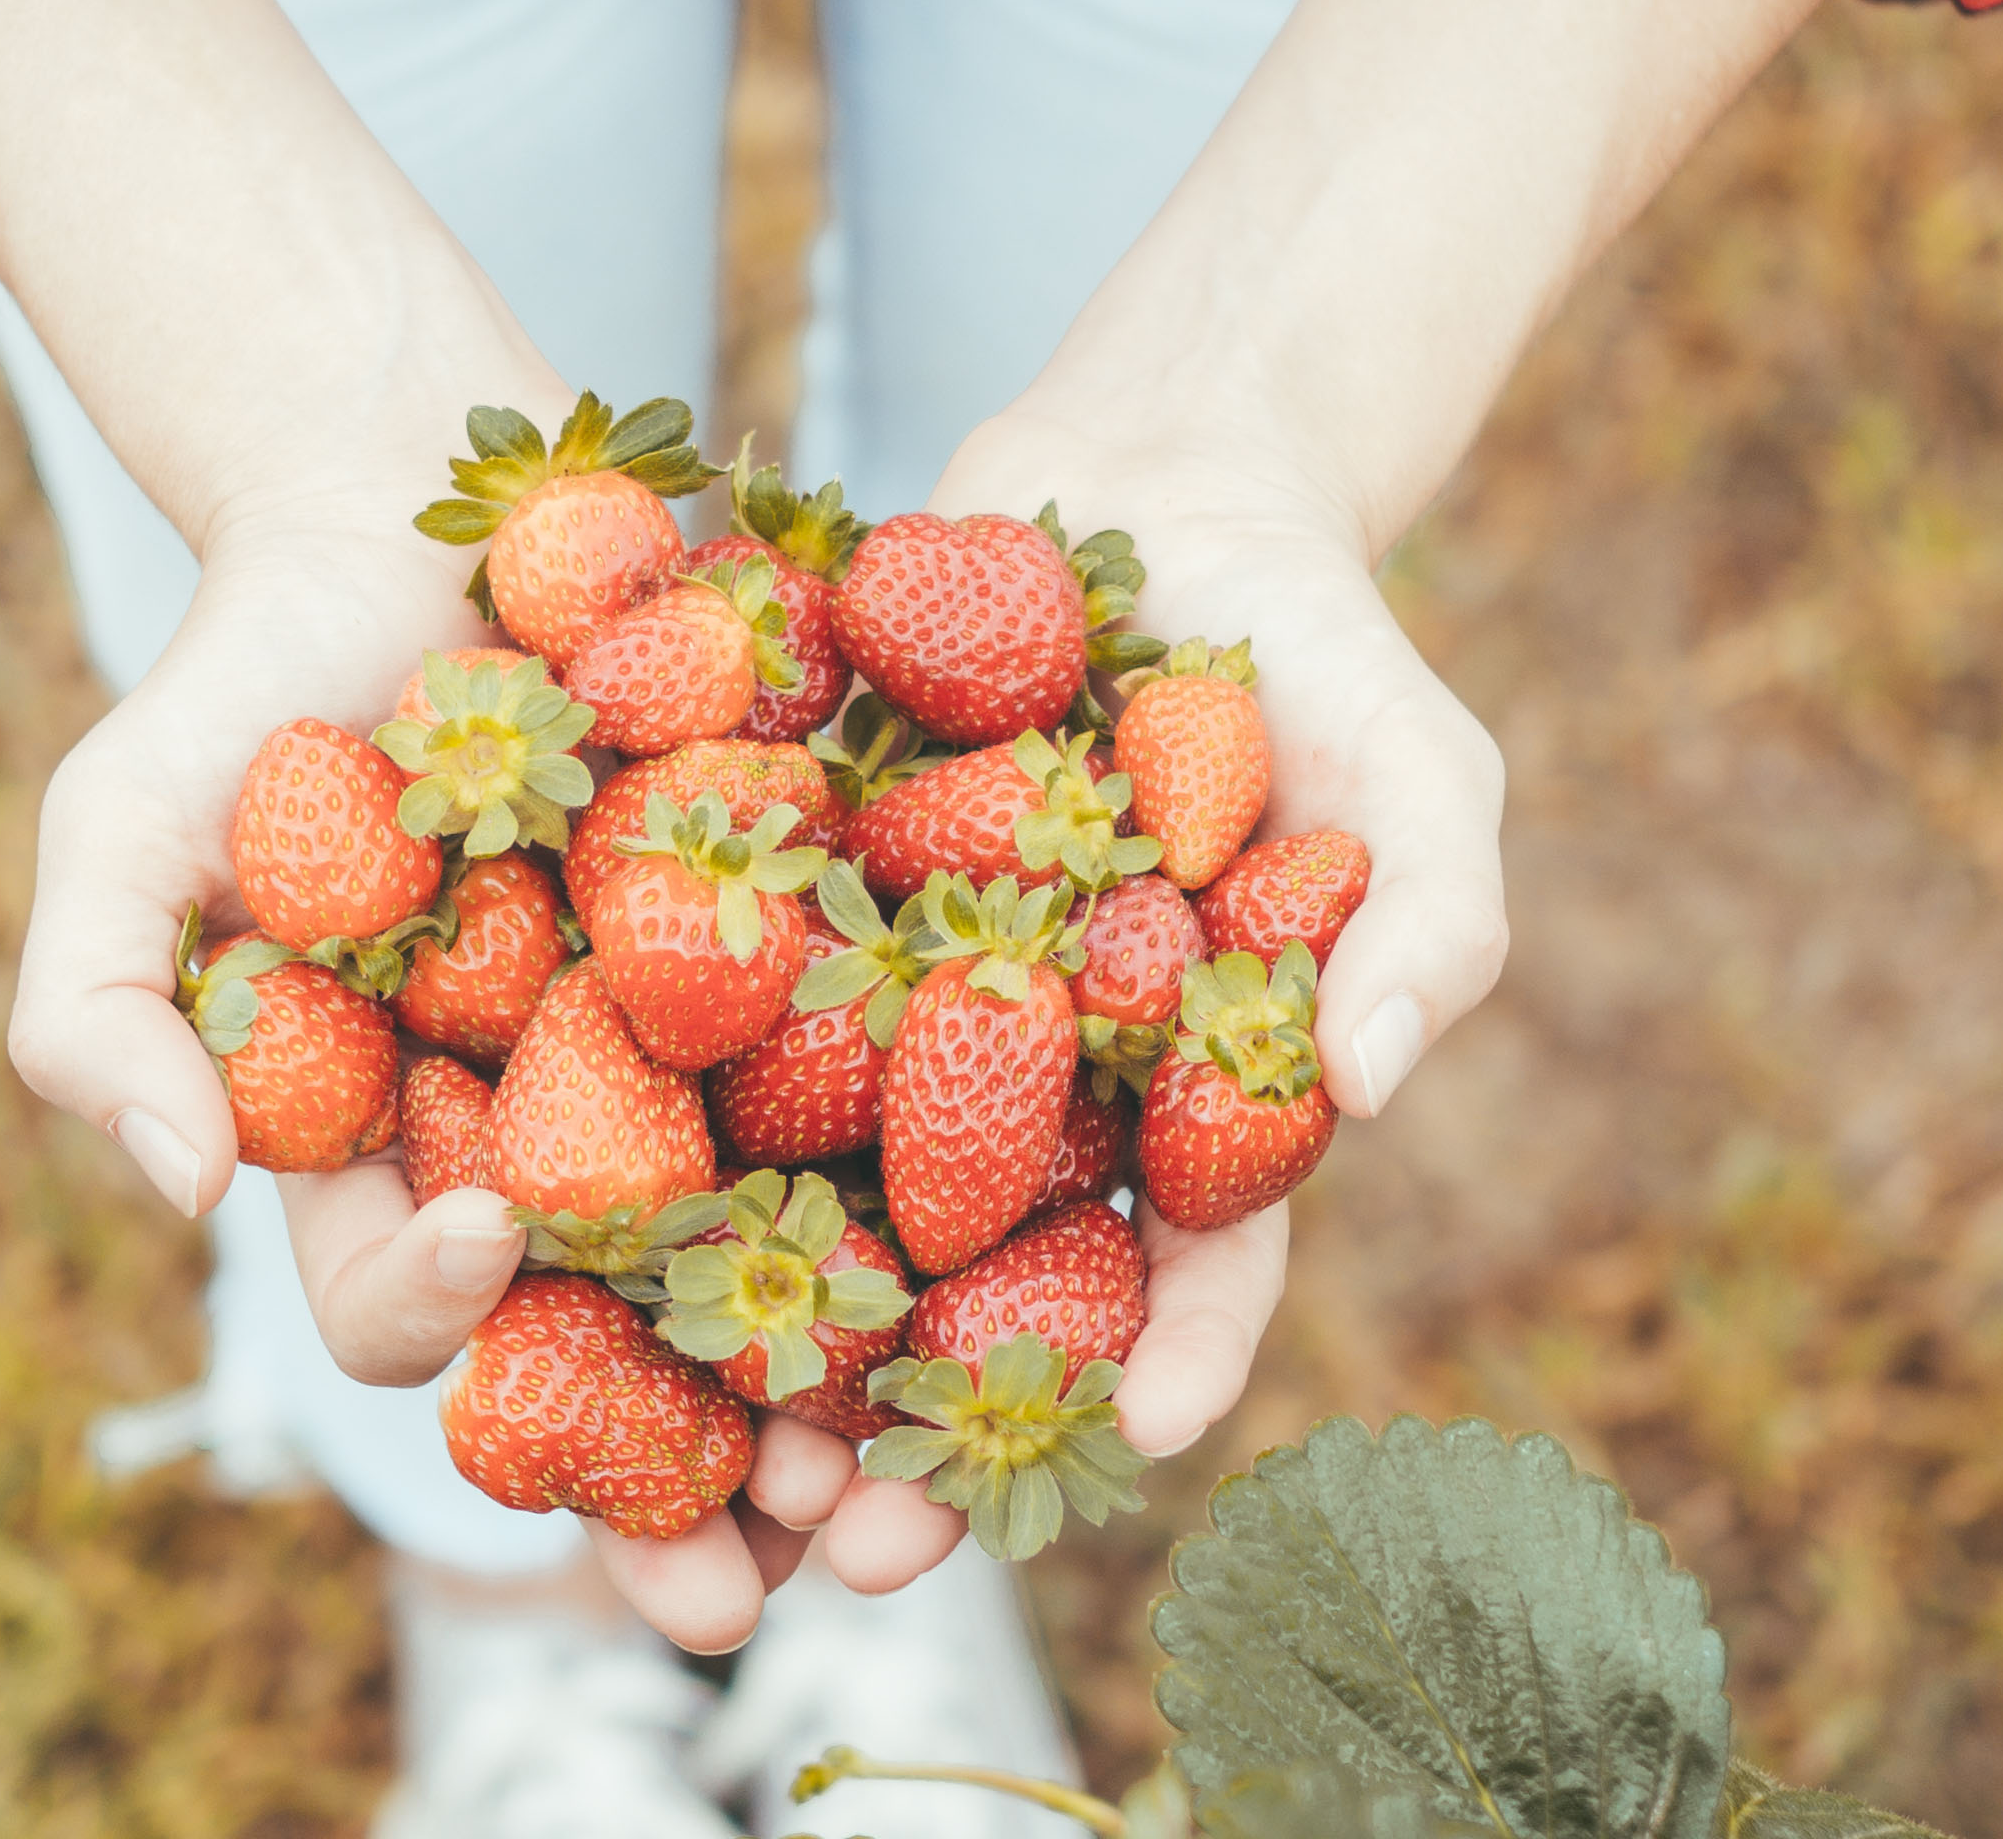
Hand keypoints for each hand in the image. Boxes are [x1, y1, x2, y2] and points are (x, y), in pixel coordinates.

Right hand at [1, 433, 834, 1653]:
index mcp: (391, 1145)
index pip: (413, 1302)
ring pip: (776, 1245)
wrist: (411, 496)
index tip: (484, 1246)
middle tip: (780, 1562)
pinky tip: (1031, 1207)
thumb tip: (184, 1194)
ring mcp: (681, 1041)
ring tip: (928, 1458)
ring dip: (853, 1376)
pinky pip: (877, 1056)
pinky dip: (948, 1142)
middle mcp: (549, 1125)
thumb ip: (100, 1010)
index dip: (443, 1322)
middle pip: (624, 1338)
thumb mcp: (122, 826)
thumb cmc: (248, 668)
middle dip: (694, 1467)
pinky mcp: (793, 939)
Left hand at [745, 394, 1506, 1592]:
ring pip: (820, 1170)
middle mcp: (1033, 1065)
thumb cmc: (1315, 638)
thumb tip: (1372, 1082)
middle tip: (840, 1534)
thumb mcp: (1419, 766)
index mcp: (1186, 1081)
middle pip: (974, 1269)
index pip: (1190, 1256)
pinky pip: (723, 988)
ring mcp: (906, 979)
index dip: (1165, 1352)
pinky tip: (575, 1168)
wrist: (1157, 468)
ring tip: (694, 1416)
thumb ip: (1428, 920)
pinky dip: (658, 1082)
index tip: (1127, 1436)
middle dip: (915, 1414)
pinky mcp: (798, 880)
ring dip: (757, 1312)